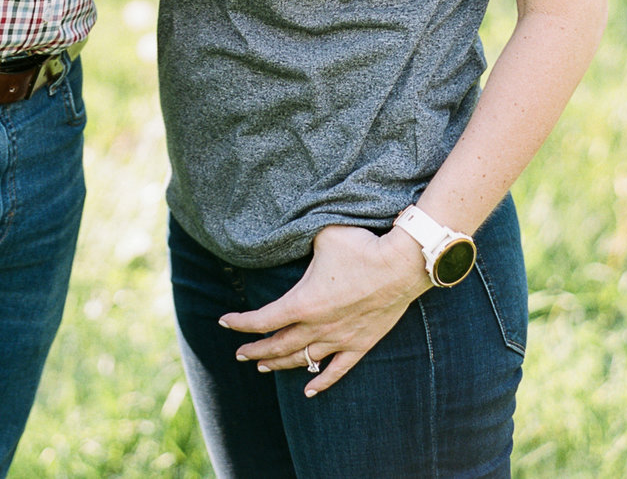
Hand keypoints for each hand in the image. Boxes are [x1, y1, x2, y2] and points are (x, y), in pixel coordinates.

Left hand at [222, 223, 433, 395]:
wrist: (402, 265)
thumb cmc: (361, 247)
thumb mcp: (321, 237)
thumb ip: (301, 242)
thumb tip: (289, 234)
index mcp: (303, 302)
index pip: (262, 320)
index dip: (240, 323)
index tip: (224, 322)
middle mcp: (318, 326)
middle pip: (278, 345)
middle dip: (255, 350)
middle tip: (239, 353)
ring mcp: (341, 338)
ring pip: (303, 359)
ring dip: (280, 364)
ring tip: (263, 366)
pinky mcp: (361, 344)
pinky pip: (338, 370)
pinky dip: (322, 382)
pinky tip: (309, 391)